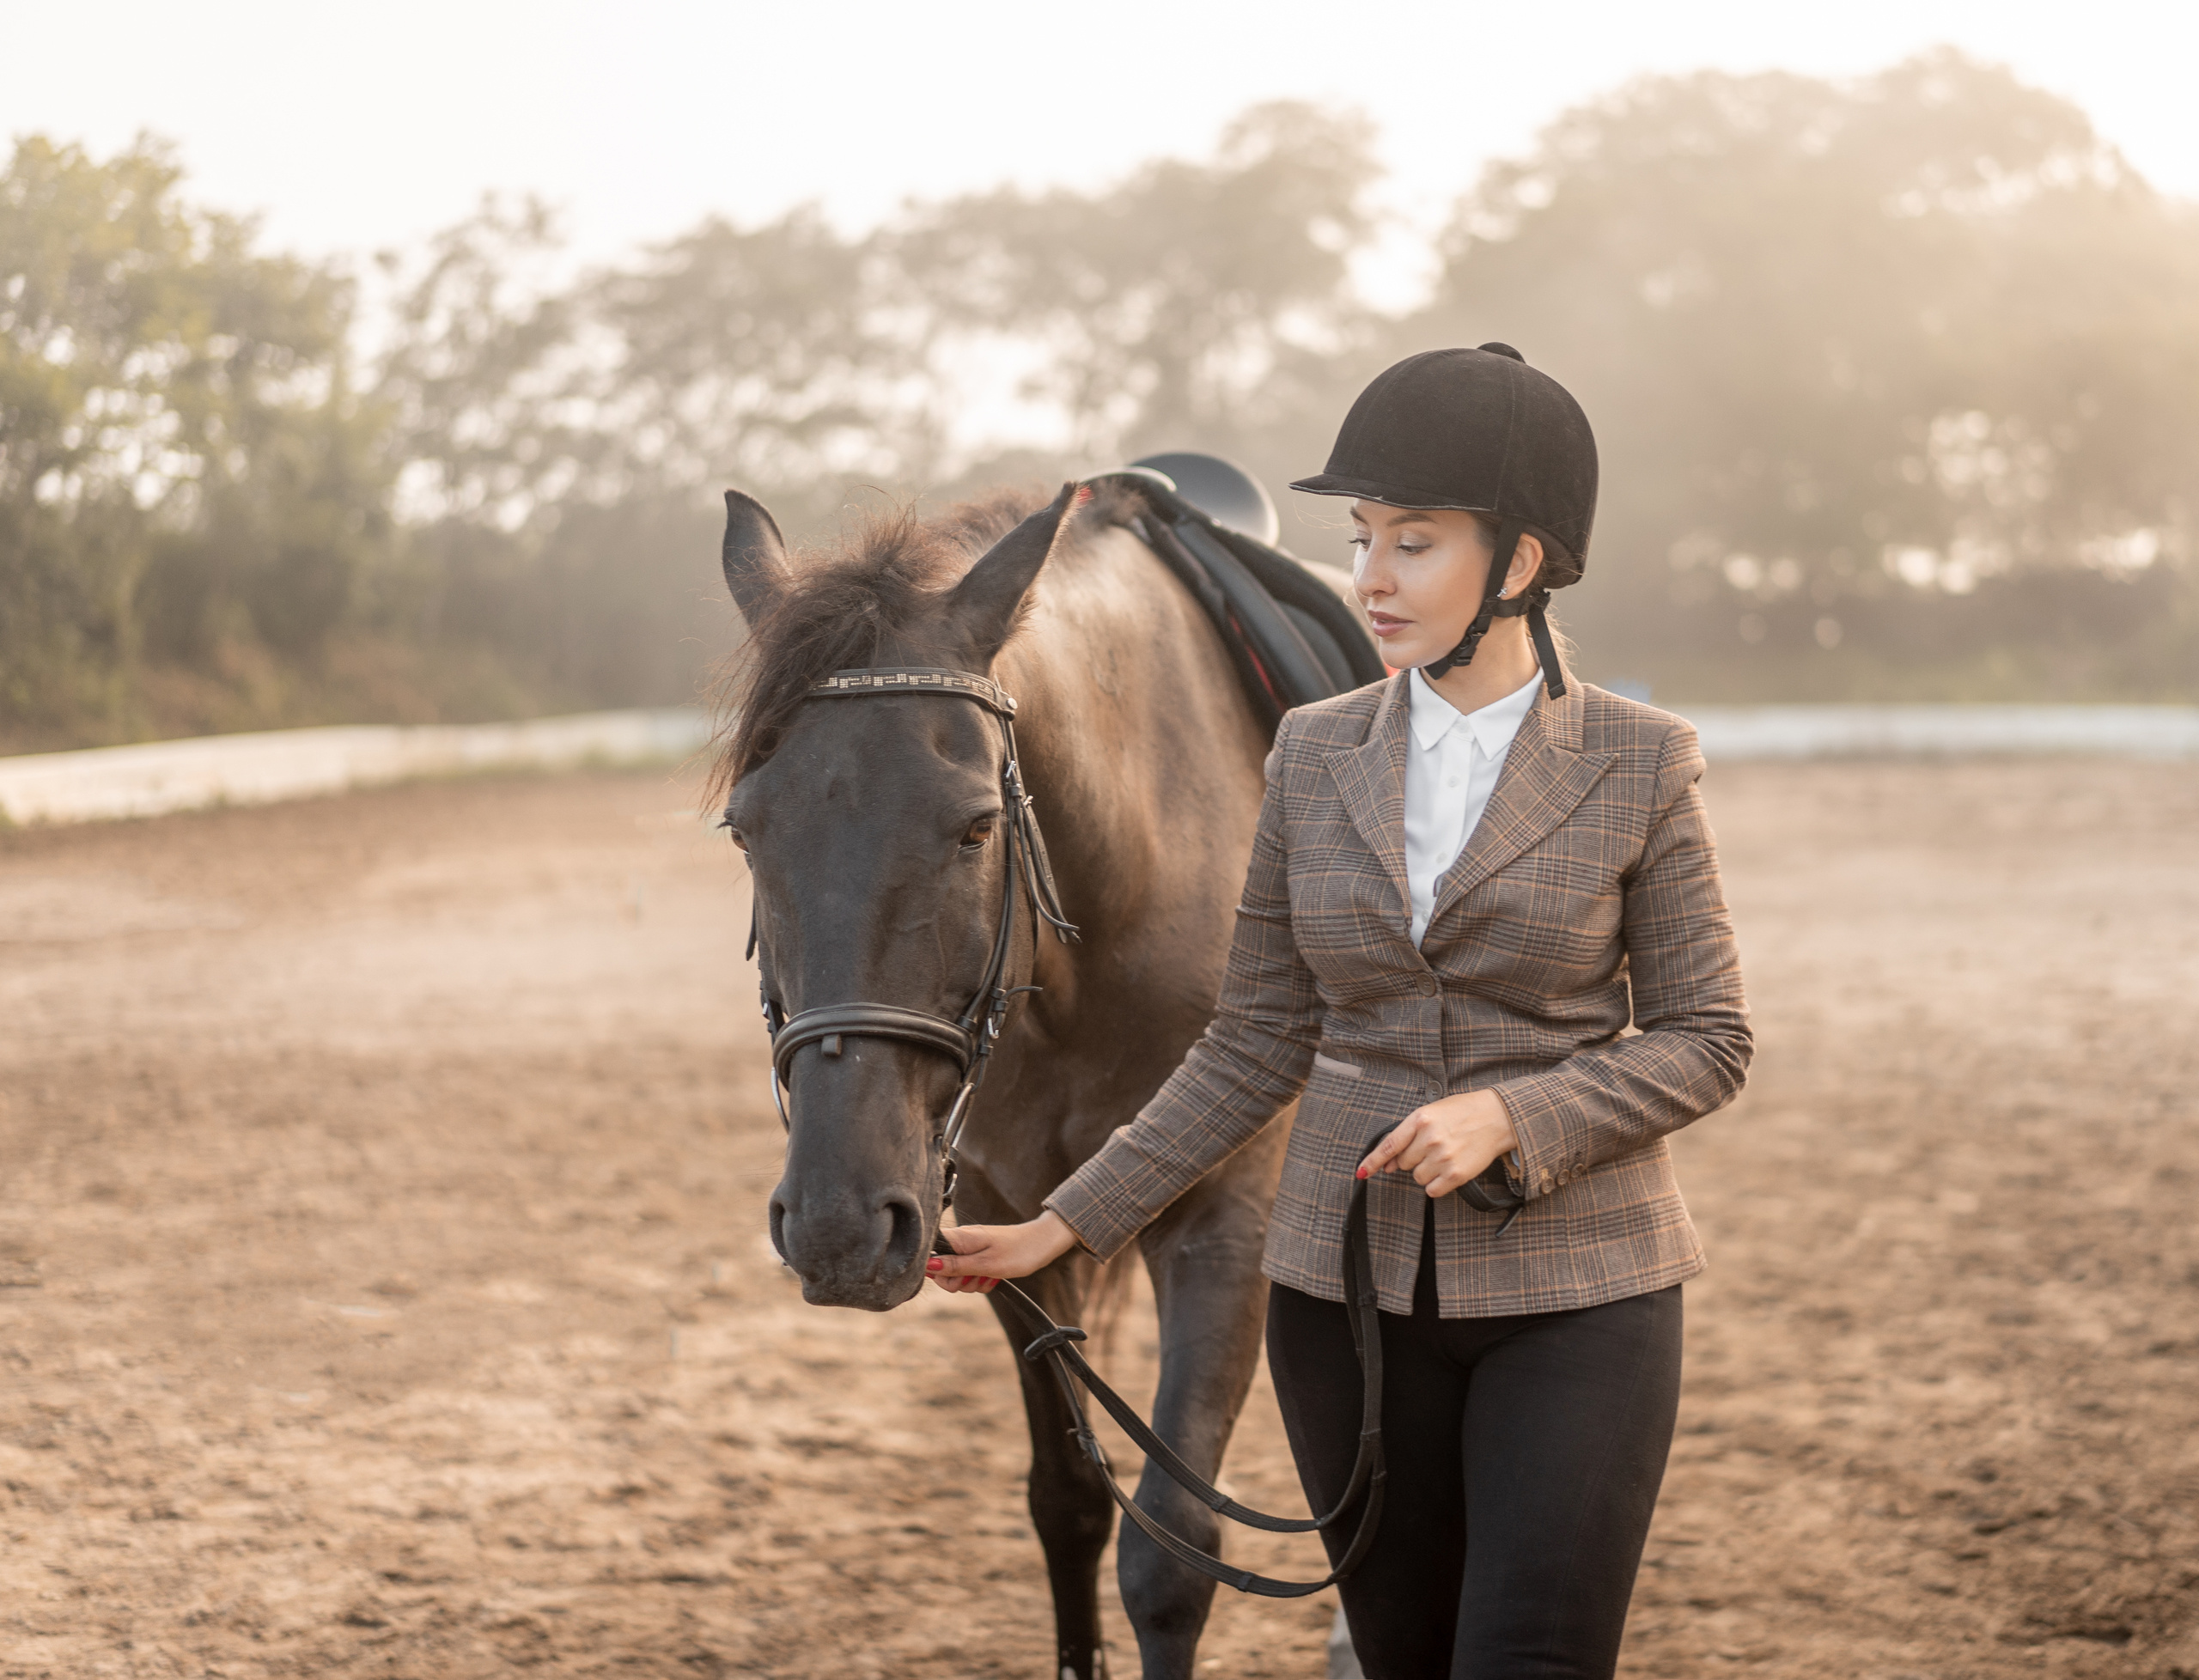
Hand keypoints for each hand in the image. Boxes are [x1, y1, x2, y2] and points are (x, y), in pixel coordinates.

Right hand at [925, 1209, 1079, 1293]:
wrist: (1043, 1244)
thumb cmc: (1018, 1251)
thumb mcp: (986, 1264)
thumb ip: (955, 1266)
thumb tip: (928, 1265)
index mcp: (959, 1238)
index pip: (929, 1253)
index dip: (936, 1270)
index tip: (955, 1276)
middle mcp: (961, 1242)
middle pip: (942, 1270)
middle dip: (958, 1281)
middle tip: (976, 1277)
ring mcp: (970, 1249)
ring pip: (957, 1276)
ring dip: (972, 1282)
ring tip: (990, 1275)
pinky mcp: (980, 1257)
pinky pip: (971, 1275)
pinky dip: (981, 1280)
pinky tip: (994, 1276)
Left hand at [1356, 1089, 1518, 1197]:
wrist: (1497, 1117)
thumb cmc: (1464, 1112)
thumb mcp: (1432, 1112)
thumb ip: (1408, 1135)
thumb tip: (1389, 1164)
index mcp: (1420, 1119)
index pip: (1389, 1145)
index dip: (1372, 1161)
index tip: (1362, 1172)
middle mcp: (1429, 1138)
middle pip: (1404, 1164)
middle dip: (1413, 1159)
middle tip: (1432, 1148)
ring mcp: (1443, 1157)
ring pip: (1418, 1178)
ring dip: (1427, 1171)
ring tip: (1444, 1155)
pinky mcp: (1456, 1174)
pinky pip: (1432, 1190)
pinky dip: (1437, 1184)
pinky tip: (1448, 1170)